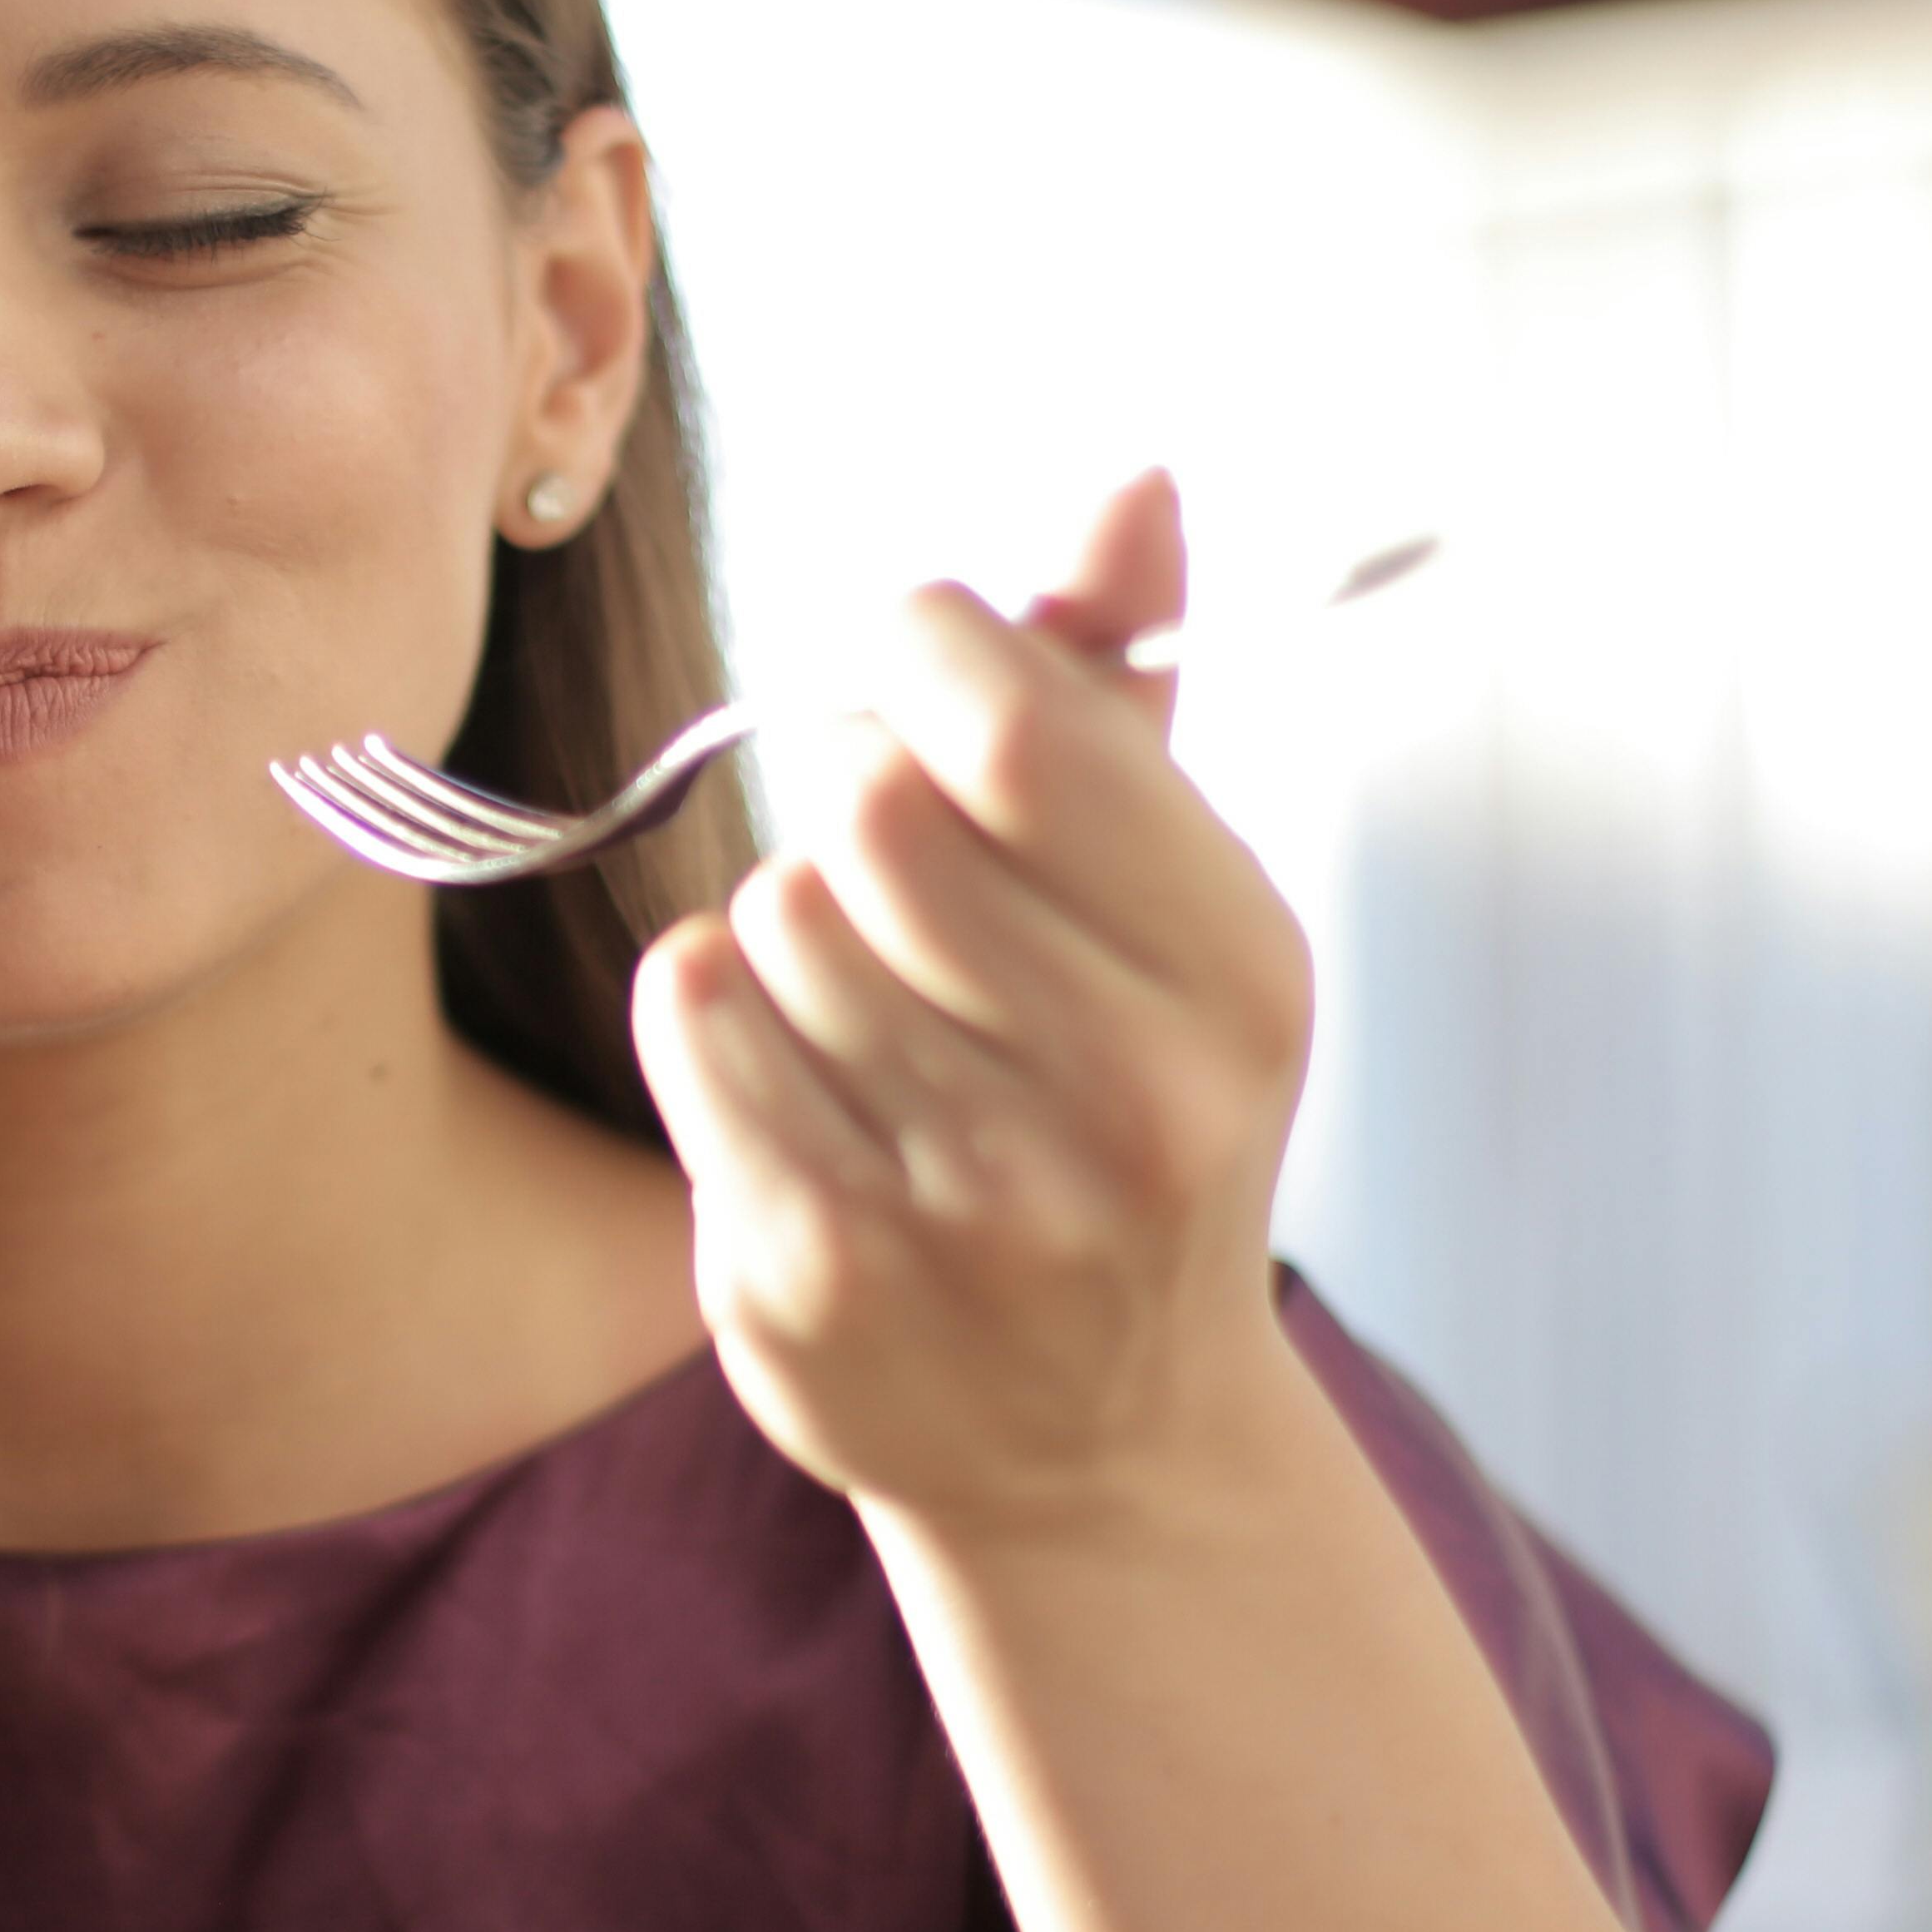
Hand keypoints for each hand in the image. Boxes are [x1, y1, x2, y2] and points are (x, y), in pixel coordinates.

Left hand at [630, 468, 1315, 1539]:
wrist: (1101, 1448)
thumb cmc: (1127, 1115)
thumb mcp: (1174, 910)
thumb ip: (1126, 691)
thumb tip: (1131, 483)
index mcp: (1236, 978)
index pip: (1016, 727)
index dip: (925, 644)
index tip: (915, 652)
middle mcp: (1124, 1101)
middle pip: (870, 808)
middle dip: (855, 795)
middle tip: (890, 857)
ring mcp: (967, 1204)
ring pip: (773, 911)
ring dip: (795, 927)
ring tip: (879, 1016)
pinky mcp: (814, 1272)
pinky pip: (695, 1012)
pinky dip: (718, 1012)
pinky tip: (801, 1079)